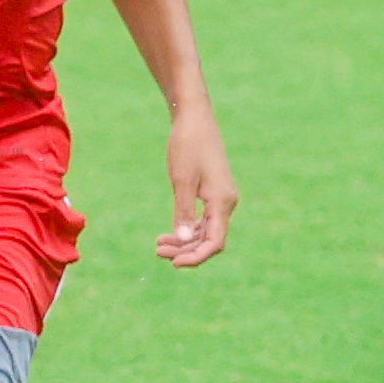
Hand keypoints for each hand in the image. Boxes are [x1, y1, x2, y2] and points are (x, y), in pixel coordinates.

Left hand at [156, 104, 237, 267]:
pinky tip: (169, 233)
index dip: (196, 257)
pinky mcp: (213, 193)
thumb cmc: (187, 145)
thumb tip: (184, 241)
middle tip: (157, 251)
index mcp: (222, 201)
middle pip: (210, 240)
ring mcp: (221, 198)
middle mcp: (226, 202)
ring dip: (184, 241)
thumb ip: (183, 212)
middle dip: (185, 250)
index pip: (215, 242)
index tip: (173, 263)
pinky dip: (187, 229)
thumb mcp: (182, 180)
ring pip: (206, 231)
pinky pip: (204, 220)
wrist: (194, 118)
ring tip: (158, 245)